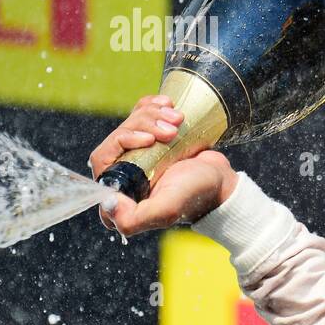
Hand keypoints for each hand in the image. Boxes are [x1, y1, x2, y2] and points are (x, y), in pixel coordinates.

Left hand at [88, 95, 238, 236]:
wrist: (221, 178)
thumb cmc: (196, 194)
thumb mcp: (166, 209)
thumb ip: (133, 218)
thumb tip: (108, 201)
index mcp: (120, 195)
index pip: (103, 157)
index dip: (123, 141)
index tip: (150, 140)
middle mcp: (123, 176)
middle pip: (118, 135)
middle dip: (144, 125)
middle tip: (170, 131)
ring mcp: (138, 156)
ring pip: (132, 122)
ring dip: (155, 115)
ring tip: (179, 121)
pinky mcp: (151, 140)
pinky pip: (141, 113)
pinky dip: (155, 105)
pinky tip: (169, 106)